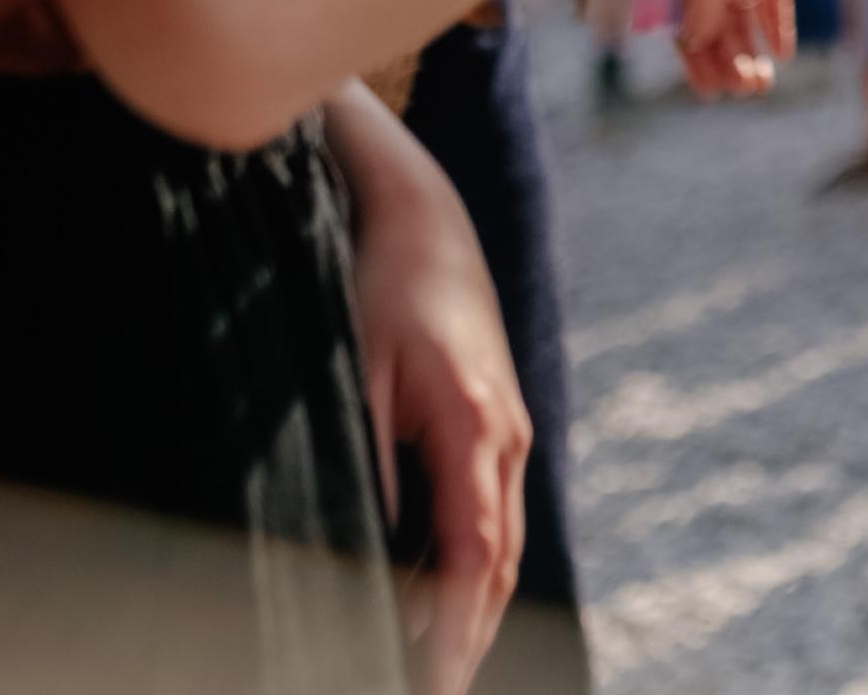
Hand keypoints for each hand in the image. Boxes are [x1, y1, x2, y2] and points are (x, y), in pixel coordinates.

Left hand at [342, 112, 527, 694]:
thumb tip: (368, 551)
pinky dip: (469, 573)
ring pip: (502, 546)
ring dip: (473, 611)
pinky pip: (491, 518)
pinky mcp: (495, 427)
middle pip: (500, 564)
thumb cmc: (382, 291)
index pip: (474, 556)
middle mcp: (506, 439)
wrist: (425, 221)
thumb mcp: (359, 375)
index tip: (434, 682)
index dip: (454, 629)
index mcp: (475, 429)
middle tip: (434, 693)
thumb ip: (372, 463)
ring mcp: (509, 433)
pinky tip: (431, 604)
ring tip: (433, 670)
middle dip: (469, 638)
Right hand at [673, 0, 776, 100]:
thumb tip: (689, 43)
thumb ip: (700, 9)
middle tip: (745, 89)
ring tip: (764, 83)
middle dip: (730, 64)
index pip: (686, 29)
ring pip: (745, 24)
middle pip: (717, 32)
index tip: (711, 91)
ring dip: (752, 54)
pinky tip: (783, 54)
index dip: (696, 63)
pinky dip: (777, 30)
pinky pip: (774, 6)